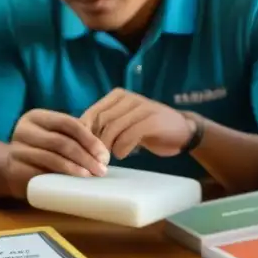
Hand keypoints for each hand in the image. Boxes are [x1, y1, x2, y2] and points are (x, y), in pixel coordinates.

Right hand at [5, 109, 110, 198]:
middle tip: (101, 169)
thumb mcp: (54, 137)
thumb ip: (73, 138)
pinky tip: (72, 184)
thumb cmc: (41, 151)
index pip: (67, 123)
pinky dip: (59, 178)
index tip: (104, 155)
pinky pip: (41, 174)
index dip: (89, 139)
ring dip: (75, 168)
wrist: (10, 169)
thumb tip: (103, 154)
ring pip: (52, 158)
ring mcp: (17, 150)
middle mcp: (24, 130)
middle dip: (85, 156)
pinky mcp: (15, 170)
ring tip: (90, 176)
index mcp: (36, 117)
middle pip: (61, 141)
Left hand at [80, 89, 194, 159]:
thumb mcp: (123, 124)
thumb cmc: (147, 130)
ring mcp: (141, 106)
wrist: (183, 130)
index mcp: (117, 96)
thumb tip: (75, 139)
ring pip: (112, 128)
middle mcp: (127, 97)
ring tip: (108, 159)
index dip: (83, 135)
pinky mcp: (152, 119)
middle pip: (100, 121)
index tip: (82, 152)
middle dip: (94, 144)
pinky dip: (122, 149)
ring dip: (107, 148)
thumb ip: (104, 126)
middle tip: (94, 161)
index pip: (91, 114)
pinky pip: (129, 135)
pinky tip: (123, 155)